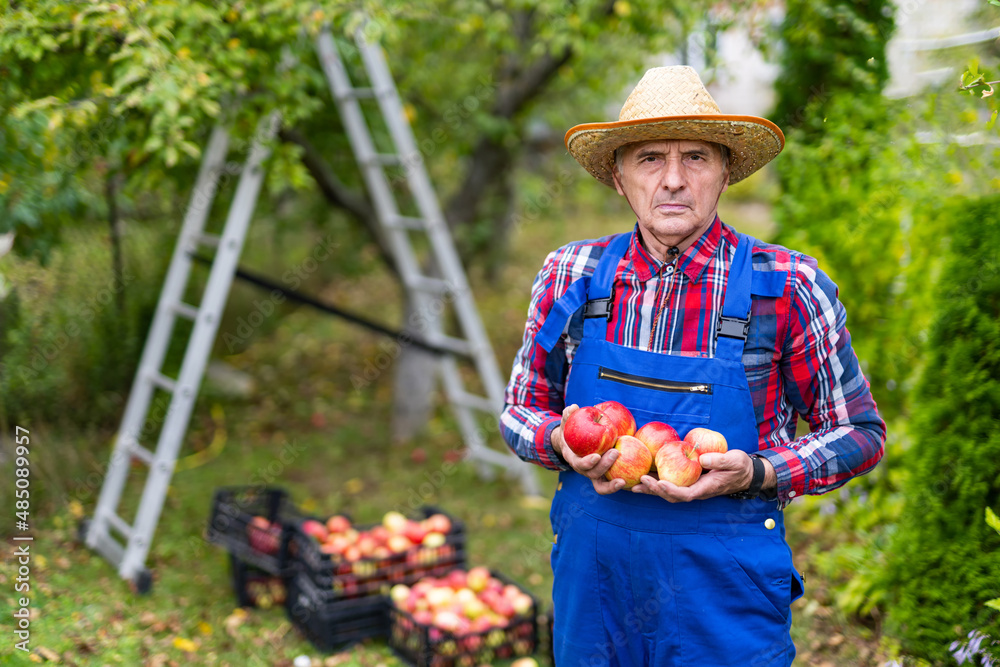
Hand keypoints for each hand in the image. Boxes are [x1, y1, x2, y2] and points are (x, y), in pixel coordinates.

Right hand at [552, 404, 625, 494]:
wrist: (573, 445)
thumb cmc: (571, 432)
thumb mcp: (568, 423)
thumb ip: (569, 416)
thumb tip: (573, 407)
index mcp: (574, 459)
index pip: (580, 464)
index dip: (588, 462)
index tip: (596, 455)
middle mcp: (584, 470)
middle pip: (593, 474)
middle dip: (604, 466)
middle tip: (615, 452)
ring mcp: (594, 475)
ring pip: (602, 486)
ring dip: (612, 484)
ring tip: (623, 480)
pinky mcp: (604, 477)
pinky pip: (610, 485)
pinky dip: (617, 486)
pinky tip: (629, 481)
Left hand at [631, 450, 756, 502]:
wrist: (745, 472)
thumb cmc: (740, 466)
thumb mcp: (734, 461)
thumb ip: (720, 461)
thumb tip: (701, 459)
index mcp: (706, 488)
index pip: (686, 494)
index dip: (672, 490)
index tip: (659, 483)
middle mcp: (696, 490)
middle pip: (672, 495)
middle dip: (655, 490)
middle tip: (640, 481)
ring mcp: (691, 487)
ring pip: (669, 492)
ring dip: (652, 489)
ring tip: (634, 485)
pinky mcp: (688, 481)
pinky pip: (671, 483)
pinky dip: (657, 482)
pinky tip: (643, 476)